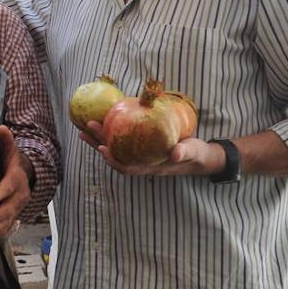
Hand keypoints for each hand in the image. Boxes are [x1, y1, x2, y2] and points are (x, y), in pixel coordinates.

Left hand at [0, 126, 28, 238]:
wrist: (27, 176)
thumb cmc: (12, 164)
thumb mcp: (10, 151)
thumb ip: (6, 141)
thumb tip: (1, 127)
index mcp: (16, 180)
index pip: (7, 189)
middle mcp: (19, 196)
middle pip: (7, 210)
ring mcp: (17, 208)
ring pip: (6, 222)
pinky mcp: (13, 217)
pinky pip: (6, 229)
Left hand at [83, 120, 224, 176]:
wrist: (201, 156)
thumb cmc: (196, 155)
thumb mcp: (193, 152)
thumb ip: (184, 152)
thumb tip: (176, 153)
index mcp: (151, 167)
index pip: (127, 167)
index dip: (112, 160)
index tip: (102, 148)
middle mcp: (142, 162)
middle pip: (115, 155)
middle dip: (99, 143)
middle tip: (87, 128)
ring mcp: (141, 155)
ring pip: (116, 148)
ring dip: (101, 138)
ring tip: (86, 126)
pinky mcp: (143, 147)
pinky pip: (124, 140)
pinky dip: (113, 132)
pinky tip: (107, 121)